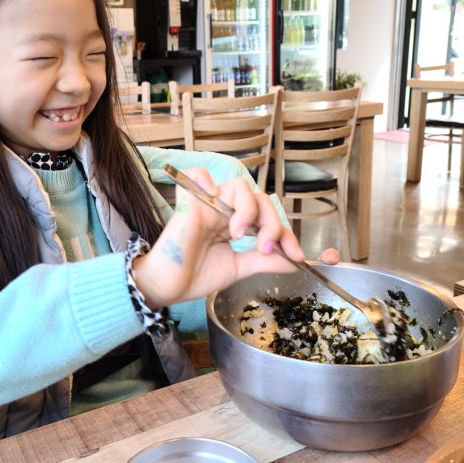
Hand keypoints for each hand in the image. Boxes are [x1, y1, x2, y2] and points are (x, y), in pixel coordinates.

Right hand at [132, 167, 337, 307]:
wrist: (167, 288)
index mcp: (235, 224)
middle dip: (272, 224)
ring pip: (238, 186)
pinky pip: (197, 174)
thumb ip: (263, 262)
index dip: (286, 234)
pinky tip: (215, 202)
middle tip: (266, 248)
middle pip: (259, 199)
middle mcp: (223, 211)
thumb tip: (293, 262)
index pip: (267, 218)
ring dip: (248, 210)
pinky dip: (206, 180)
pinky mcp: (188, 202)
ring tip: (238, 234)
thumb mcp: (238, 269)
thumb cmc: (194, 277)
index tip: (296, 256)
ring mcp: (206, 204)